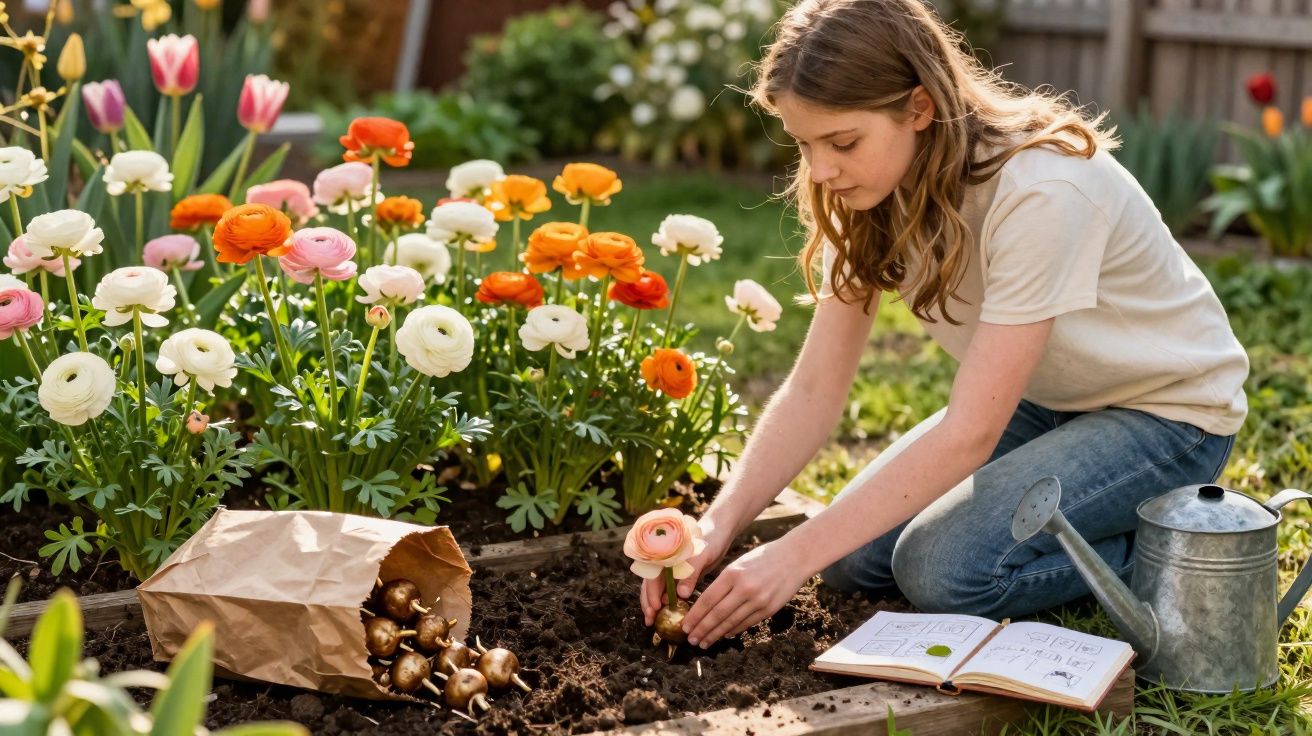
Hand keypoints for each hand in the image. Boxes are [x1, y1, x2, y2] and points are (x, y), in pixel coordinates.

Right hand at [640, 516, 728, 625]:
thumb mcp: (701, 555)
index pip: (652, 576)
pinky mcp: (679, 576)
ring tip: (651, 621)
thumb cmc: (710, 539)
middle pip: (650, 585)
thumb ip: (691, 573)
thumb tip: (681, 594)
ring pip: (656, 589)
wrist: (719, 532)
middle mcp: (664, 563)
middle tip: (649, 620)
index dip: (651, 593)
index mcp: (664, 555)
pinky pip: (667, 591)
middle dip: (648, 603)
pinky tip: (665, 613)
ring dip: (653, 605)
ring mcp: (670, 570)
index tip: (655, 608)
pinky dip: (665, 602)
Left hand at [681, 537, 810, 647]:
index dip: (694, 616)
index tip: (685, 626)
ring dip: (716, 635)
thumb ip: (723, 583)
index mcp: (732, 574)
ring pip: (731, 623)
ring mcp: (758, 601)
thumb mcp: (738, 564)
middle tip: (691, 640)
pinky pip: (747, 623)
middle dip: (702, 630)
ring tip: (705, 642)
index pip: (707, 600)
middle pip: (717, 615)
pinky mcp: (769, 609)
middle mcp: (744, 589)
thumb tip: (706, 604)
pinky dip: (734, 630)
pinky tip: (725, 635)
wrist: (795, 557)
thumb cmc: (762, 558)